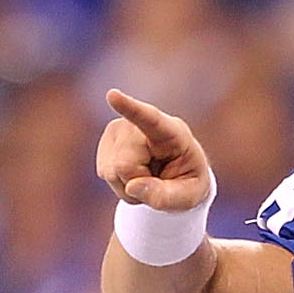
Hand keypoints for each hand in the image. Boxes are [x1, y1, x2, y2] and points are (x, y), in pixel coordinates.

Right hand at [100, 89, 214, 212]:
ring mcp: (120, 130)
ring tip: (147, 177)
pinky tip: (134, 175)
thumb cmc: (186, 183)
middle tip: (157, 180)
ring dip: (129, 186)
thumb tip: (132, 186)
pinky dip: (120, 184)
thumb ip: (165, 197)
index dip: (130, 108)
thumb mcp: (188, 197)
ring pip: (112, 172)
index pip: (150, 119)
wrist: (175, 177)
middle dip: (138, 183)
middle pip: (125, 165)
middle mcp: (140, 125)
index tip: (112, 95)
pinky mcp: (107, 141)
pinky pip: (105, 173)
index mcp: (171, 131)